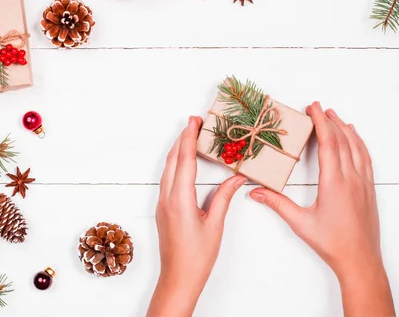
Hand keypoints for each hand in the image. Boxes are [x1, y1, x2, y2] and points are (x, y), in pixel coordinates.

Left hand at [147, 116, 245, 316]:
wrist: (178, 279)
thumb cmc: (198, 256)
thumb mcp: (215, 225)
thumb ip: (224, 197)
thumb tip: (237, 177)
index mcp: (180, 199)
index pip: (185, 160)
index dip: (190, 138)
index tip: (195, 121)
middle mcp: (167, 197)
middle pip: (173, 160)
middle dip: (182, 137)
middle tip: (195, 121)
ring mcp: (162, 203)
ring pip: (168, 168)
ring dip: (178, 150)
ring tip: (190, 135)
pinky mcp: (162, 209)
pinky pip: (167, 178)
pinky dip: (176, 164)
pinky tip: (184, 161)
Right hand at [249, 102, 394, 316]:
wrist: (360, 260)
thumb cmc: (331, 243)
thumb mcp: (301, 223)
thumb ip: (277, 204)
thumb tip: (256, 192)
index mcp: (334, 183)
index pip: (328, 143)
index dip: (321, 123)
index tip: (314, 108)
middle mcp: (351, 178)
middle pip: (343, 140)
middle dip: (330, 120)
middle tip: (318, 107)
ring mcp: (363, 182)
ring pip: (357, 147)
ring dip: (346, 128)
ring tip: (335, 116)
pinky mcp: (369, 189)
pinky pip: (366, 158)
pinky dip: (359, 143)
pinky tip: (355, 138)